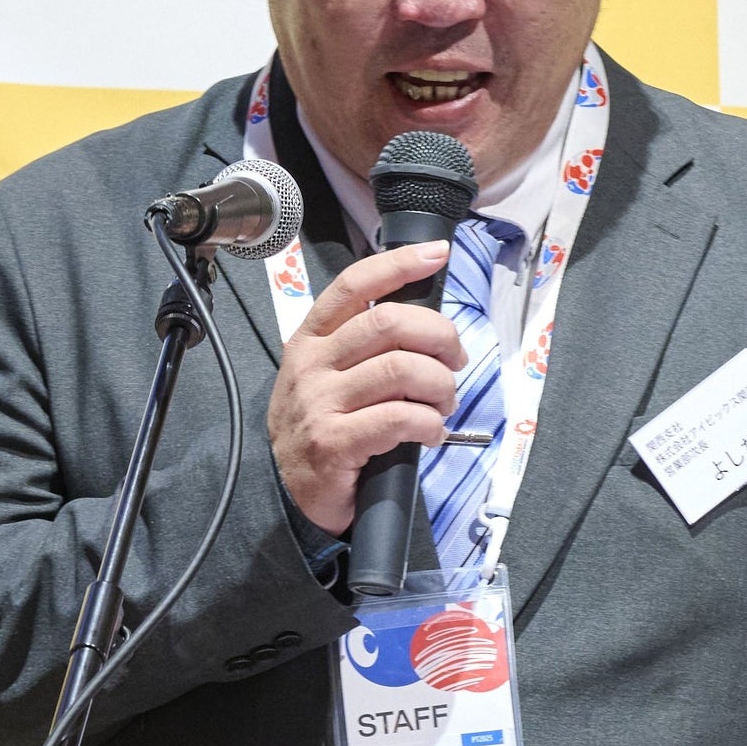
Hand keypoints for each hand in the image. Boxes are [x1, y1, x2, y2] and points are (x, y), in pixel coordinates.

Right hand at [266, 241, 465, 535]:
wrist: (292, 491)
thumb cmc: (323, 426)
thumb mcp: (328, 375)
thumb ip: (364, 346)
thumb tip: (425, 323)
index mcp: (312, 338)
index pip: (354, 285)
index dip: (399, 264)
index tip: (436, 254)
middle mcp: (312, 364)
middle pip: (388, 323)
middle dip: (439, 336)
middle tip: (454, 361)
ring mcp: (320, 403)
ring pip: (401, 370)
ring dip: (440, 386)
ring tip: (443, 403)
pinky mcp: (334, 442)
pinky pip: (398, 419)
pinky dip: (429, 425)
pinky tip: (430, 434)